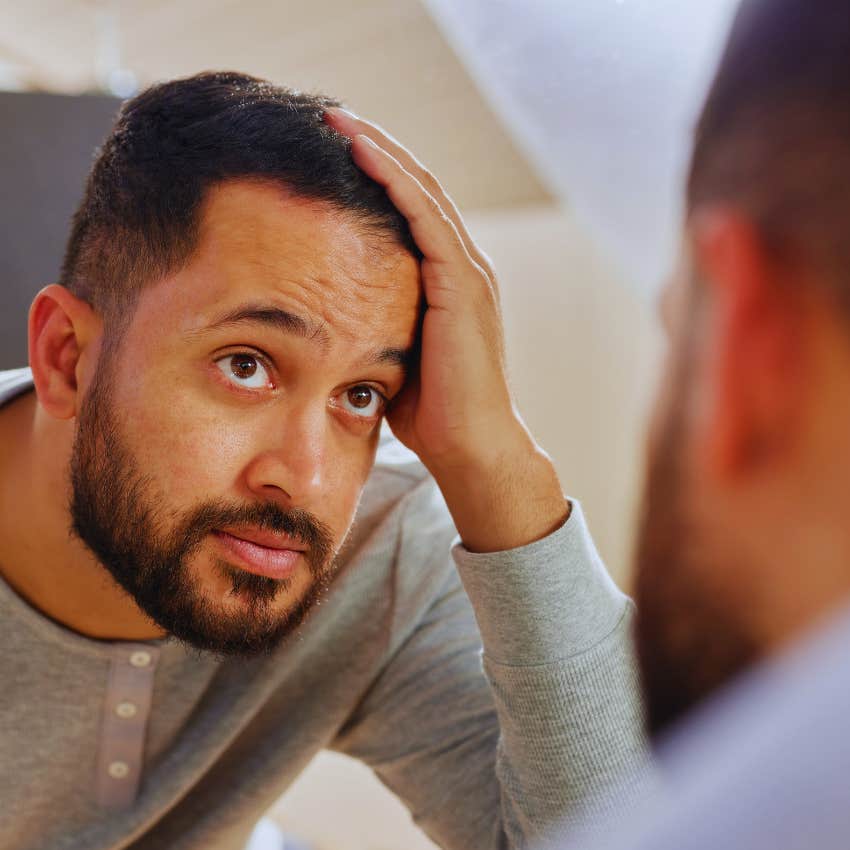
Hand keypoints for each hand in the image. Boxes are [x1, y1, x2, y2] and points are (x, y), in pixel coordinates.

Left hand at [324, 109, 568, 551]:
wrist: (472, 449)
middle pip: (418, 187)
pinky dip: (393, 180)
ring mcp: (468, 273)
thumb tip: (330, 316)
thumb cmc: (431, 413)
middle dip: (375, 147)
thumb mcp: (393, 353)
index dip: (377, 174)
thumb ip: (375, 323)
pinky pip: (426, 217)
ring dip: (380, 150)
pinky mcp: (463, 285)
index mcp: (449, 282)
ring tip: (338, 119)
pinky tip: (361, 151)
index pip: (412, 210)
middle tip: (330, 117)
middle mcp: (464, 266)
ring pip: (422, 190)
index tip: (332, 149)